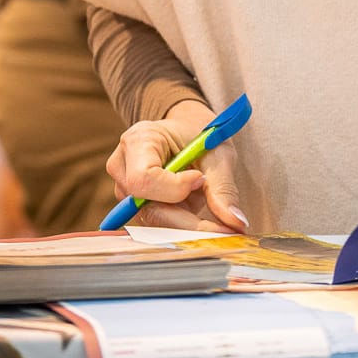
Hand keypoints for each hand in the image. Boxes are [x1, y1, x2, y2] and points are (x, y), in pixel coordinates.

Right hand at [106, 99, 248, 232]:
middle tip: (224, 226)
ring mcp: (124, 188)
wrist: (188, 130)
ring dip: (185, 215)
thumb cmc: (201, 135)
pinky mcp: (133, 204)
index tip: (200, 180)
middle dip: (188, 219)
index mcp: (138, 140)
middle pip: (147, 207)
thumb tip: (236, 223)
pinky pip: (157, 221)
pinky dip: (181, 217)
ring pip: (154, 219)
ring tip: (202, 192)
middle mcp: (122, 166)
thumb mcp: (217, 154)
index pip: (143, 179)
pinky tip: (194, 202)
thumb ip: (223, 188)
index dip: (173, 189)